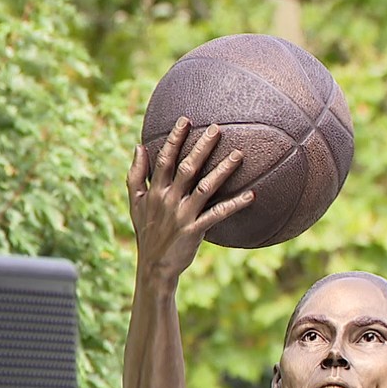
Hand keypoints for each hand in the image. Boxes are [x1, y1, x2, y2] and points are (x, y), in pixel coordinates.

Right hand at [127, 116, 254, 280]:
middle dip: (202, 147)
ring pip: (205, 187)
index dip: (175, 138)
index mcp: (155, 191)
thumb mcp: (135, 203)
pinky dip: (235, 204)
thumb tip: (139, 146)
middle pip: (187, 167)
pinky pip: (218, 214)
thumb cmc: (147, 231)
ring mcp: (182, 215)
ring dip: (223, 170)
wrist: (153, 267)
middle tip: (217, 128)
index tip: (186, 120)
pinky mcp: (195, 230)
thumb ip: (135, 175)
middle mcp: (168, 200)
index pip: (165, 159)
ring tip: (239, 155)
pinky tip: (251, 195)